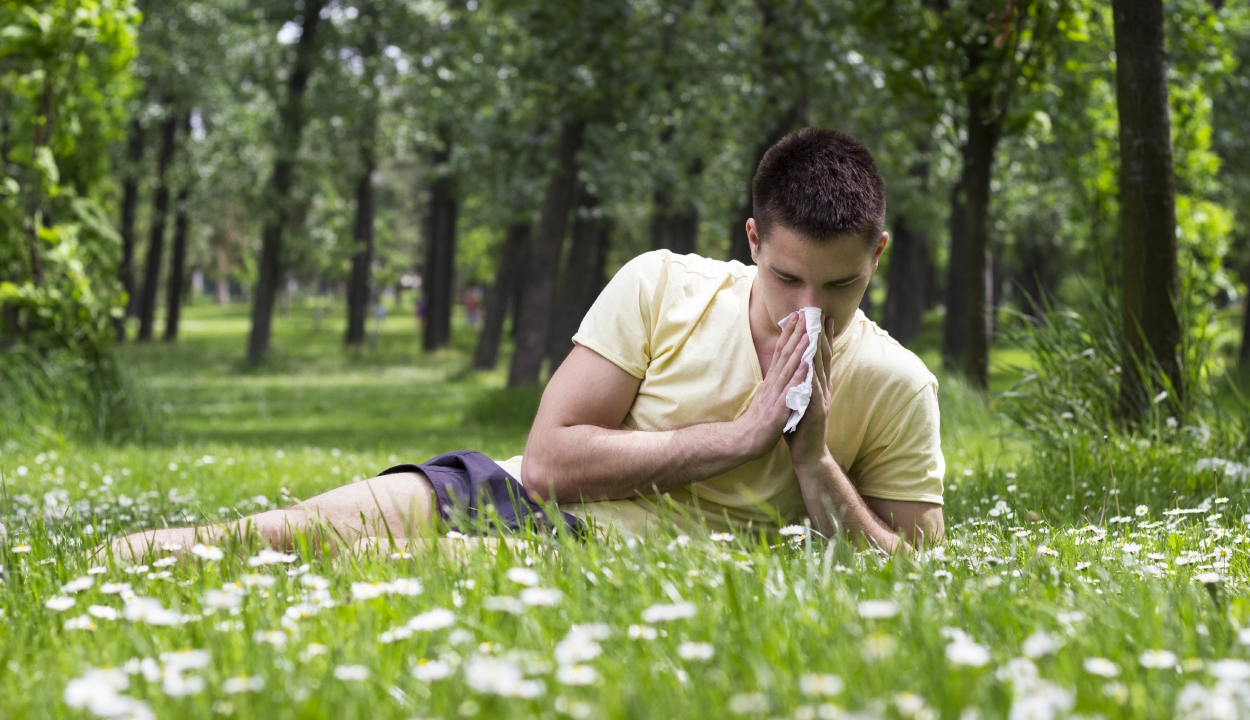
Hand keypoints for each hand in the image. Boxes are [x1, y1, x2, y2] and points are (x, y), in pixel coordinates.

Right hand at [734, 311, 811, 458]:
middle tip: (803, 314)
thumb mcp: (767, 395)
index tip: (797, 317)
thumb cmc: (758, 420)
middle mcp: (772, 384)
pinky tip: (806, 366)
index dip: (789, 334)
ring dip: (798, 351)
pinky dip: (798, 377)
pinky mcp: (777, 410)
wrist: (745, 441)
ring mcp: (774, 396)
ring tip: (808, 334)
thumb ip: (774, 381)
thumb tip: (779, 365)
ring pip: (787, 369)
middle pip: (784, 355)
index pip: (780, 352)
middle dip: (795, 334)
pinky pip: (789, 392)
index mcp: (771, 381)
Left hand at [785, 314, 832, 467]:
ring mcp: (821, 398)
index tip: (819, 316)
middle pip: (823, 356)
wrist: (808, 453)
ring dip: (818, 348)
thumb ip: (799, 382)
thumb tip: (795, 364)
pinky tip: (809, 362)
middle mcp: (823, 388)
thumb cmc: (801, 426)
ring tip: (816, 329)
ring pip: (820, 369)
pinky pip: (813, 389)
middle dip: (822, 334)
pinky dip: (811, 375)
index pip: (820, 355)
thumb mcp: (799, 398)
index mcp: (818, 384)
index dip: (821, 336)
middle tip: (821, 314)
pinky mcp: (817, 410)